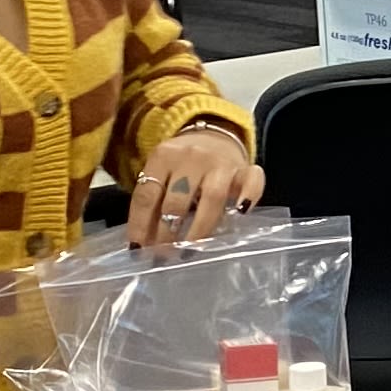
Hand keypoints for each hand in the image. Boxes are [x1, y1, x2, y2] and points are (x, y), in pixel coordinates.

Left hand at [127, 124, 262, 247]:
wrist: (213, 134)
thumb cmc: (182, 165)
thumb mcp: (161, 174)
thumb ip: (153, 203)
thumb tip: (142, 245)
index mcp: (163, 157)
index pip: (147, 195)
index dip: (141, 224)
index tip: (138, 250)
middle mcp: (191, 157)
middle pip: (177, 200)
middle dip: (168, 233)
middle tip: (164, 255)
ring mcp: (220, 163)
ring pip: (212, 196)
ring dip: (200, 228)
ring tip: (190, 250)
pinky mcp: (246, 168)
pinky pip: (252, 181)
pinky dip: (249, 196)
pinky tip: (241, 214)